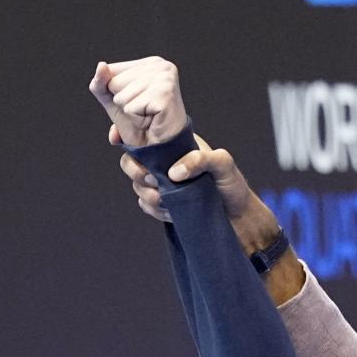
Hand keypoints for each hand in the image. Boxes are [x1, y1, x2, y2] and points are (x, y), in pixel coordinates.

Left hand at [89, 57, 187, 147]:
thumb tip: (101, 66)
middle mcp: (160, 65)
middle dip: (124, 103)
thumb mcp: (114, 101)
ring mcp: (164, 78)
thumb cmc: (142, 124)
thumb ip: (101, 83)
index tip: (137, 102)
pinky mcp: (164, 95)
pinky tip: (152, 120)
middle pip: (115, 82)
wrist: (162, 149)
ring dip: (131, 113)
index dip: (117, 93)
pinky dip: (137, 120)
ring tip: (148, 116)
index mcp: (150, 62)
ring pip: (122, 96)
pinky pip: (131, 108)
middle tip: (144, 112)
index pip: (111, 70)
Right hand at [117, 135, 280, 254]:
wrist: (240, 222)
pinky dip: (154, 210)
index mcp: (176, 146)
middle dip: (136, 170)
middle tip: (153, 180)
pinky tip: (171, 212)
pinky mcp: (165, 207)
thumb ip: (201, 159)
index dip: (125, 134)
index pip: (145, 134)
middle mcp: (167, 164)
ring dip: (147, 193)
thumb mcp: (223, 165)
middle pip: (133, 161)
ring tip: (166, 200)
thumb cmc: (234, 188)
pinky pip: (146, 206)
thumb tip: (174, 172)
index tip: (116, 139)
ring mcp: (164, 186)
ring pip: (138, 186)